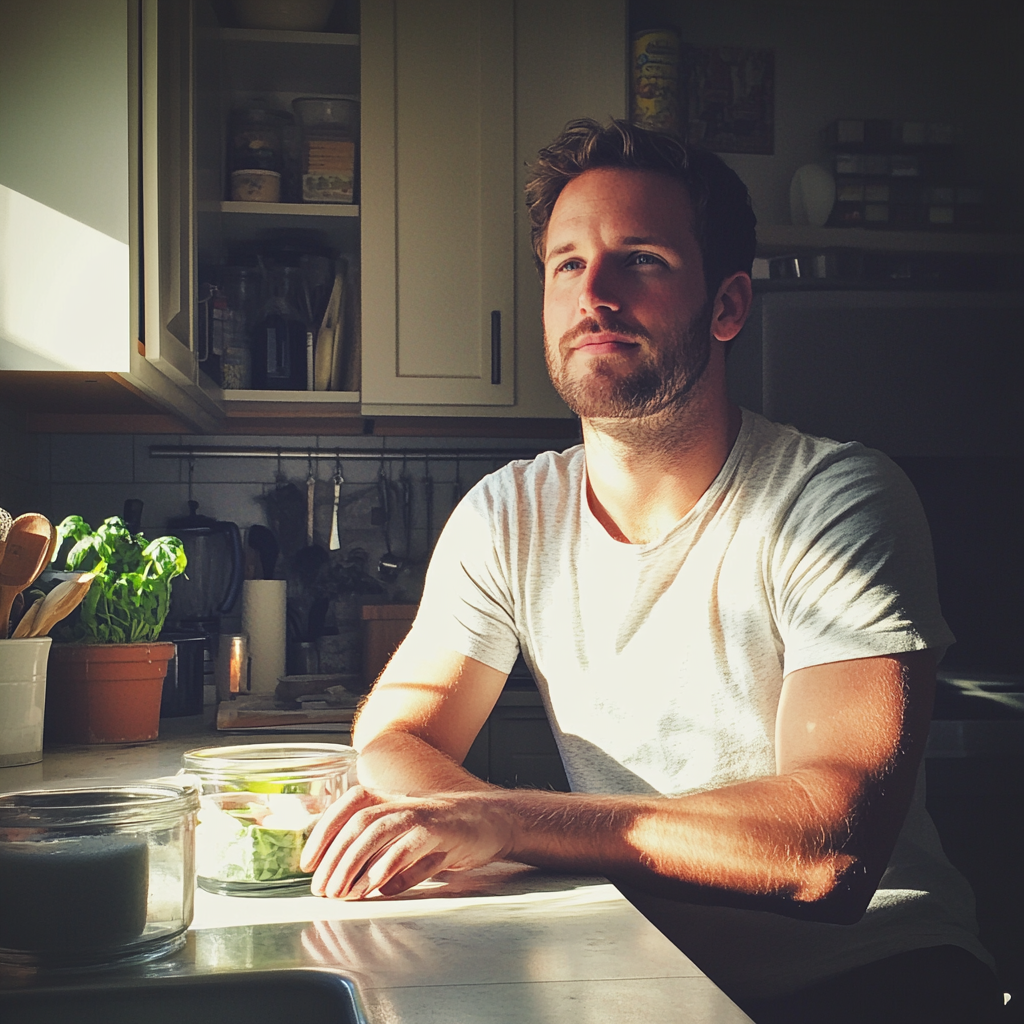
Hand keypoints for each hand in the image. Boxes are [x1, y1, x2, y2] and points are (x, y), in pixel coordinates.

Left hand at [300, 785, 514, 898]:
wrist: (493, 821)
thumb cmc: (449, 833)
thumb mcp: (410, 842)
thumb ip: (385, 858)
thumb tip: (359, 886)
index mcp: (390, 801)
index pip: (347, 807)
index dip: (323, 832)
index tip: (307, 863)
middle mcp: (401, 802)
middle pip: (356, 823)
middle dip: (334, 858)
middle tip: (322, 889)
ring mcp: (421, 813)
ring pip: (376, 830)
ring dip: (353, 863)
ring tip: (341, 891)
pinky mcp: (440, 828)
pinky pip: (407, 845)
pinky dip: (387, 865)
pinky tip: (374, 886)